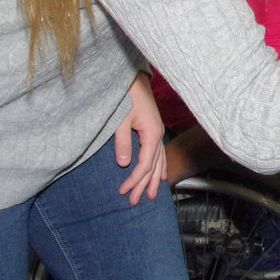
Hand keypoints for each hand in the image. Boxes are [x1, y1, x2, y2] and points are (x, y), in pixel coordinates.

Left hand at [113, 73, 166, 204]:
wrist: (132, 77)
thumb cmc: (126, 95)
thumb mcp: (120, 120)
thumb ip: (122, 142)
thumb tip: (125, 164)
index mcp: (152, 133)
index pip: (145, 164)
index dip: (134, 179)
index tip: (123, 191)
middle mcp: (158, 134)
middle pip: (154, 165)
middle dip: (144, 184)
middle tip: (134, 201)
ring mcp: (158, 131)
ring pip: (159, 160)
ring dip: (153, 178)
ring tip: (150, 195)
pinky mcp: (154, 128)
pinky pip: (160, 152)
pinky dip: (160, 165)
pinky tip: (160, 174)